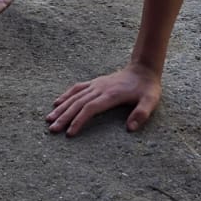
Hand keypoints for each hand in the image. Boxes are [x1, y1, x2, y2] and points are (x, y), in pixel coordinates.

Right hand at [47, 63, 161, 135]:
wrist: (144, 68)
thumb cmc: (147, 87)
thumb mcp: (151, 100)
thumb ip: (142, 113)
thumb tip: (130, 128)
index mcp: (111, 95)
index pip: (90, 108)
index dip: (79, 120)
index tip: (69, 133)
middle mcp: (100, 88)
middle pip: (78, 103)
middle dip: (64, 117)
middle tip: (52, 129)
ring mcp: (96, 84)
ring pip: (74, 96)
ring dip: (61, 108)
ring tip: (49, 119)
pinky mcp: (95, 83)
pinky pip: (77, 88)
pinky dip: (66, 96)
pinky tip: (57, 103)